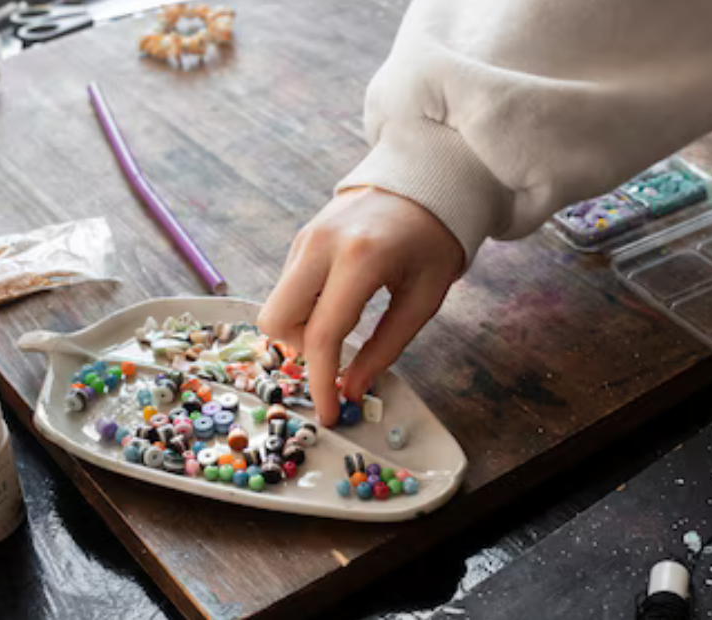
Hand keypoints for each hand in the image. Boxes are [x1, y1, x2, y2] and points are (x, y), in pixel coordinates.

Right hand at [259, 187, 463, 425]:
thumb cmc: (434, 240)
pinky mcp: (301, 237)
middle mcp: (321, 245)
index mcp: (360, 259)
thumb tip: (352, 389)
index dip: (321, 383)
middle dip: (302, 351)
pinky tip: (340, 299)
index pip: (323, 335)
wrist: (424, 180)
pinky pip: (287, 287)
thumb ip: (386, 347)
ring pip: (276, 305)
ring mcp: (305, 238)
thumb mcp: (423, 297)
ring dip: (303, 329)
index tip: (329, 414)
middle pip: (276, 321)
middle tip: (338, 350)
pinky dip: (305, 307)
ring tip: (345, 320)